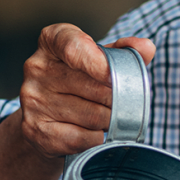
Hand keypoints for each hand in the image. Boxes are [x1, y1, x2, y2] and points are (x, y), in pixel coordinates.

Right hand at [18, 24, 155, 159]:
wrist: (45, 118)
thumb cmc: (77, 82)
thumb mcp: (98, 60)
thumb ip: (123, 52)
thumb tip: (146, 48)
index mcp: (51, 41)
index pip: (74, 47)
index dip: (99, 63)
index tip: (115, 76)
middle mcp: (36, 67)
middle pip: (93, 87)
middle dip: (116, 99)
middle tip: (123, 104)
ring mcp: (32, 100)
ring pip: (92, 115)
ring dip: (109, 120)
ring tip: (108, 117)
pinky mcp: (35, 130)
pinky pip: (82, 137)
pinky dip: (96, 138)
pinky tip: (95, 132)